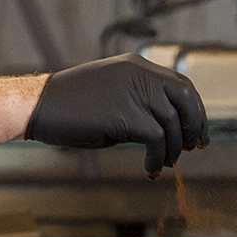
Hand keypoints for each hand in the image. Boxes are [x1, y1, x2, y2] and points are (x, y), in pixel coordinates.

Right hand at [24, 53, 208, 176]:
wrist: (39, 105)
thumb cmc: (71, 106)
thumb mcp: (112, 97)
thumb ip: (139, 105)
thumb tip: (166, 133)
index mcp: (137, 66)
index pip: (182, 85)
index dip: (195, 109)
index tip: (197, 132)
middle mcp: (139, 74)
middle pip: (186, 98)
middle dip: (195, 126)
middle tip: (193, 148)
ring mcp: (132, 92)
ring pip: (173, 123)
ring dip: (173, 149)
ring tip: (163, 164)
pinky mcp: (124, 115)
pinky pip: (156, 139)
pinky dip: (157, 158)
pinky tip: (149, 169)